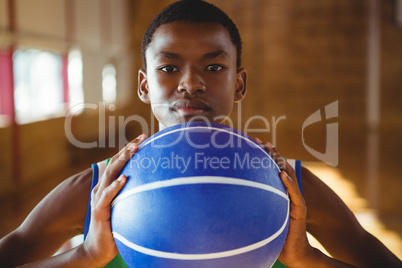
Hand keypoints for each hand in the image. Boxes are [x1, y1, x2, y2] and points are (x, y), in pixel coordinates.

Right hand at [81, 134, 146, 265]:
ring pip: (110, 174)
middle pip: (115, 163)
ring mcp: (99, 198)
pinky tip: (124, 178)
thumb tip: (154, 186)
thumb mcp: (126, 207)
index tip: (144, 137)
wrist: (98, 248)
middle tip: (141, 138)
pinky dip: (115, 186)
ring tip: (134, 149)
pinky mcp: (98, 211)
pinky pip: (107, 196)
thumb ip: (134, 195)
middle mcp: (102, 188)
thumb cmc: (115, 227)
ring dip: (122, 161)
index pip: (119, 163)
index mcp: (108, 185)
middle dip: (128, 149)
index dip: (129, 149)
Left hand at [255, 139, 313, 266]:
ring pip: (289, 175)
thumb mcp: (262, 215)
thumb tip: (229, 196)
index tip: (253, 143)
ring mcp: (295, 199)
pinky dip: (289, 183)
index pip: (272, 168)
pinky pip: (294, 194)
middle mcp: (288, 191)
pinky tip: (281, 173)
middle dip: (271, 153)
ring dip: (280, 162)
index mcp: (280, 191)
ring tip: (272, 150)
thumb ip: (253, 204)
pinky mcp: (300, 209)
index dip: (264, 156)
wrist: (292, 251)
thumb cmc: (275, 233)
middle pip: (280, 167)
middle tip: (260, 141)